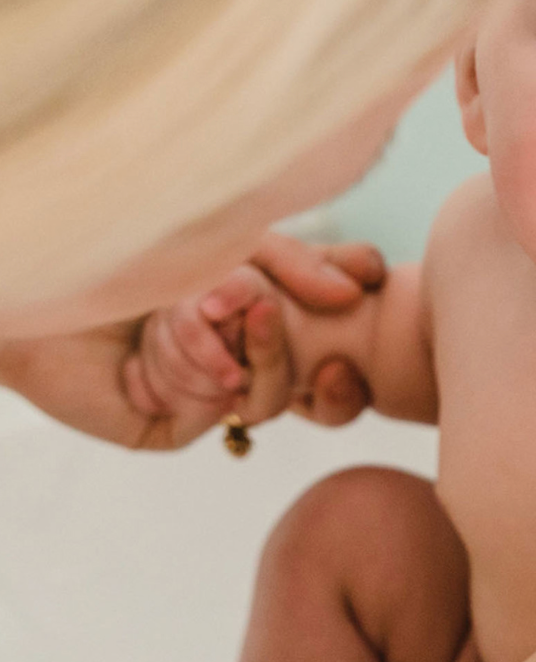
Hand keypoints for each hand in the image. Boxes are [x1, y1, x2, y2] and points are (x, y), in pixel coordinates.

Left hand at [121, 237, 383, 444]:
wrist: (42, 281)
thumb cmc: (132, 246)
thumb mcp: (230, 237)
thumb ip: (297, 260)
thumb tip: (354, 295)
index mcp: (267, 296)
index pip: (342, 305)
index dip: (360, 295)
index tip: (367, 278)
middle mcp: (248, 348)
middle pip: (328, 370)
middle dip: (293, 339)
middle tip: (260, 310)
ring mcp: (216, 389)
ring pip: (276, 394)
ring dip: (230, 346)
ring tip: (187, 313)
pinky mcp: (178, 425)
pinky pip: (221, 409)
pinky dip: (193, 370)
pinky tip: (151, 348)